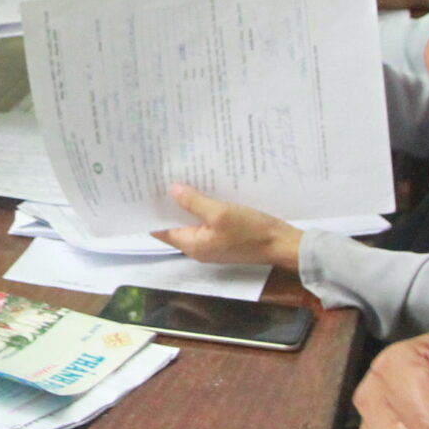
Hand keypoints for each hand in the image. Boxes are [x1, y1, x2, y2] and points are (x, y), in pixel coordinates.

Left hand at [155, 184, 299, 271]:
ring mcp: (212, 244)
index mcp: (192, 245)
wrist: (282, 244)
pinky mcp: (224, 239)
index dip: (152, 212)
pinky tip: (204, 192)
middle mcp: (198, 248)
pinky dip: (202, 209)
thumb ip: (194, 202)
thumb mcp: (220, 213)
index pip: (161, 230)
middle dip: (169, 205)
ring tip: (180, 181)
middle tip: (161, 180)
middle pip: (175, 226)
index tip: (145, 191)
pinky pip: (206, 223)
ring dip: (187, 205)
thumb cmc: (251, 231)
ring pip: (192, 223)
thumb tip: (172, 190)